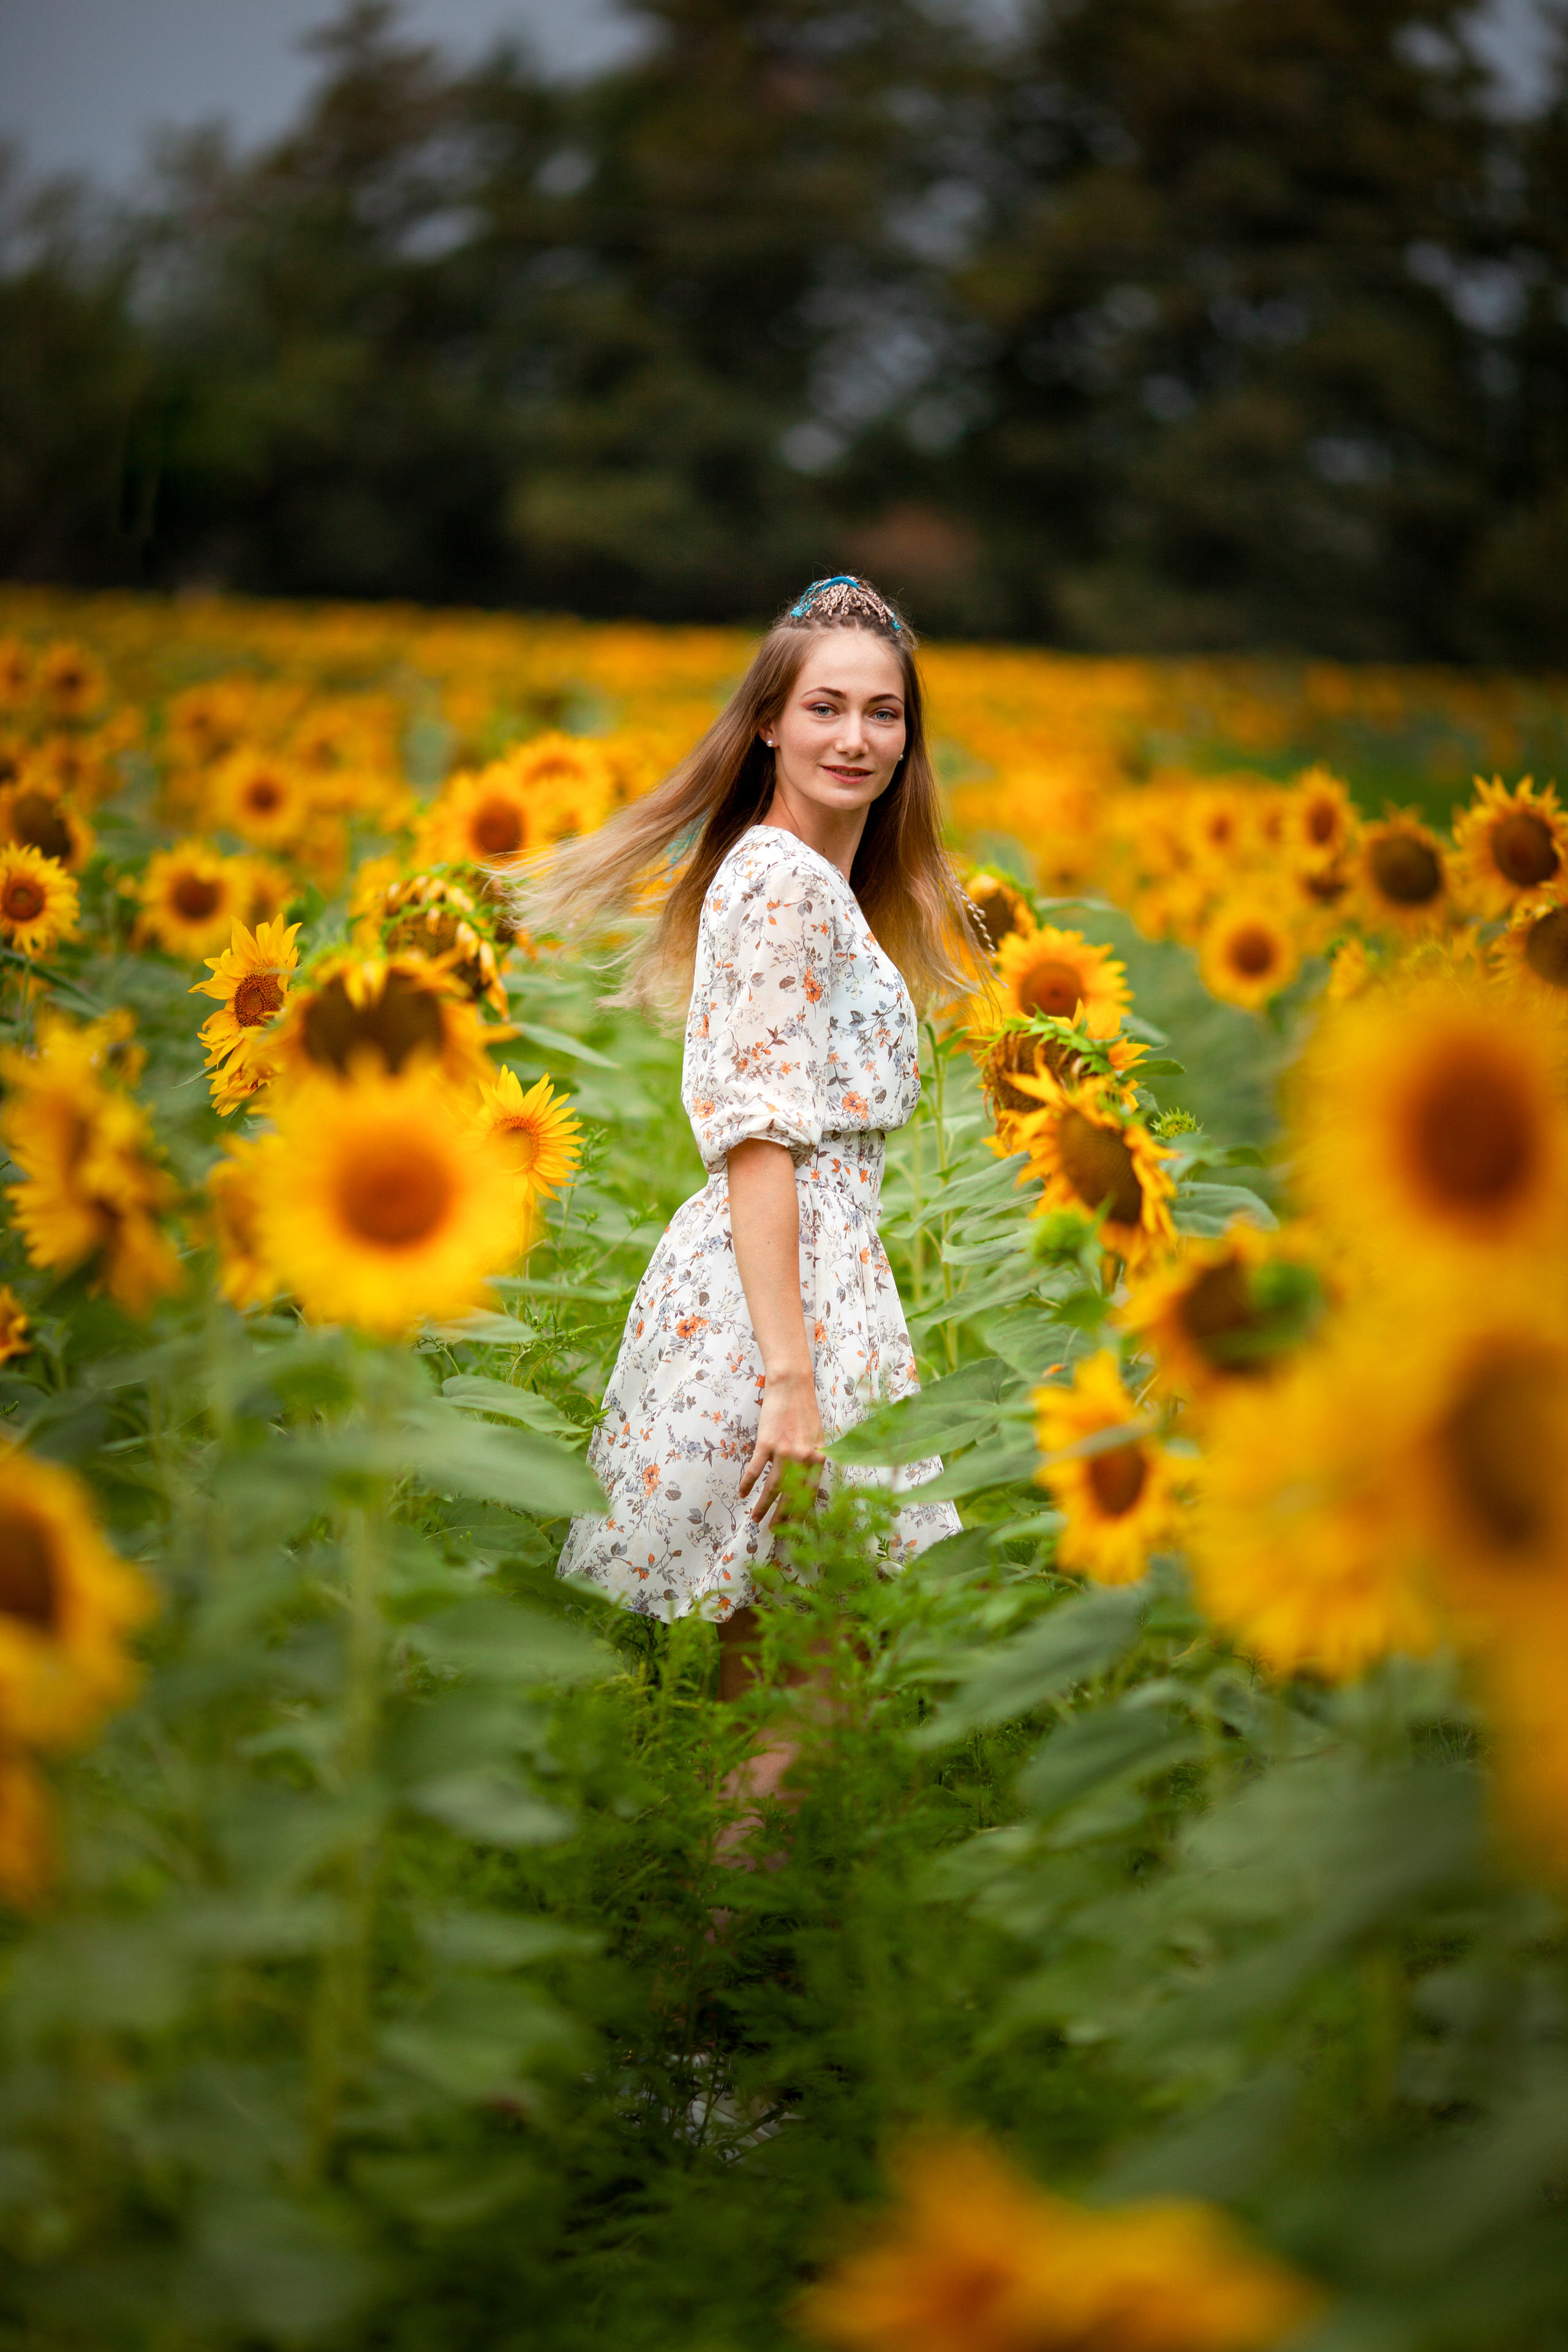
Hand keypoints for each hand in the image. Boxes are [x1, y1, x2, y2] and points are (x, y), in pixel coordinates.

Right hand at [739, 1366, 825, 1526]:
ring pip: (773, 1487)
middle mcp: (804, 1458)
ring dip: (763, 1505)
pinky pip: (755, 1469)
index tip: (795, 1528)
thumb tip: (804, 1483)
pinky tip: (742, 1493)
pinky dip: (747, 1483)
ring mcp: (785, 1451)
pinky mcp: (767, 1442)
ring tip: (755, 1518)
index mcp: (819, 1458)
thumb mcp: (817, 1438)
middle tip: (773, 1531)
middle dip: (782, 1517)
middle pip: (792, 1495)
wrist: (792, 1385)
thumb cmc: (804, 1411)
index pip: (811, 1493)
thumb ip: (812, 1460)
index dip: (802, 1513)